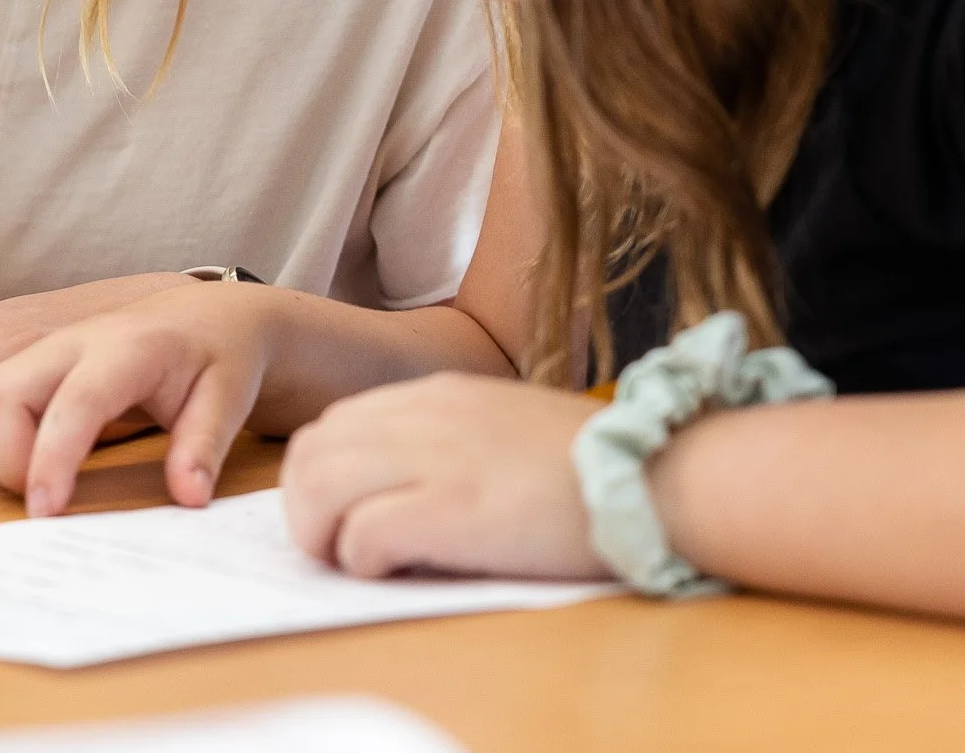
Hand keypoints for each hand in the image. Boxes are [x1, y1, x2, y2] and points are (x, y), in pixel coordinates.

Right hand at [0, 281, 280, 515]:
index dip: (57, 455)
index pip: (77, 403)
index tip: (44, 510)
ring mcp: (10, 337)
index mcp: (113, 348)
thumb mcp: (227, 393)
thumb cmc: (211, 357)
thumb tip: (188, 495)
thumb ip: (205, 440)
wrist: (200, 307)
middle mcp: (47, 340)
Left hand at [280, 372, 610, 580]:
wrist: (658, 473)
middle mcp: (426, 414)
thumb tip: (396, 485)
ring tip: (354, 562)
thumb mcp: (504, 426)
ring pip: (318, 486)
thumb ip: (448, 441)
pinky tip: (394, 571)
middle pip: (311, 452)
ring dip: (321, 534)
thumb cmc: (593, 466)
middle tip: (335, 548)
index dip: (323, 476)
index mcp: (438, 394)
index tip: (344, 515)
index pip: (335, 424)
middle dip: (305, 508)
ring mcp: (437, 458)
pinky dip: (360, 559)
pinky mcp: (452, 509)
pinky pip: (361, 534)